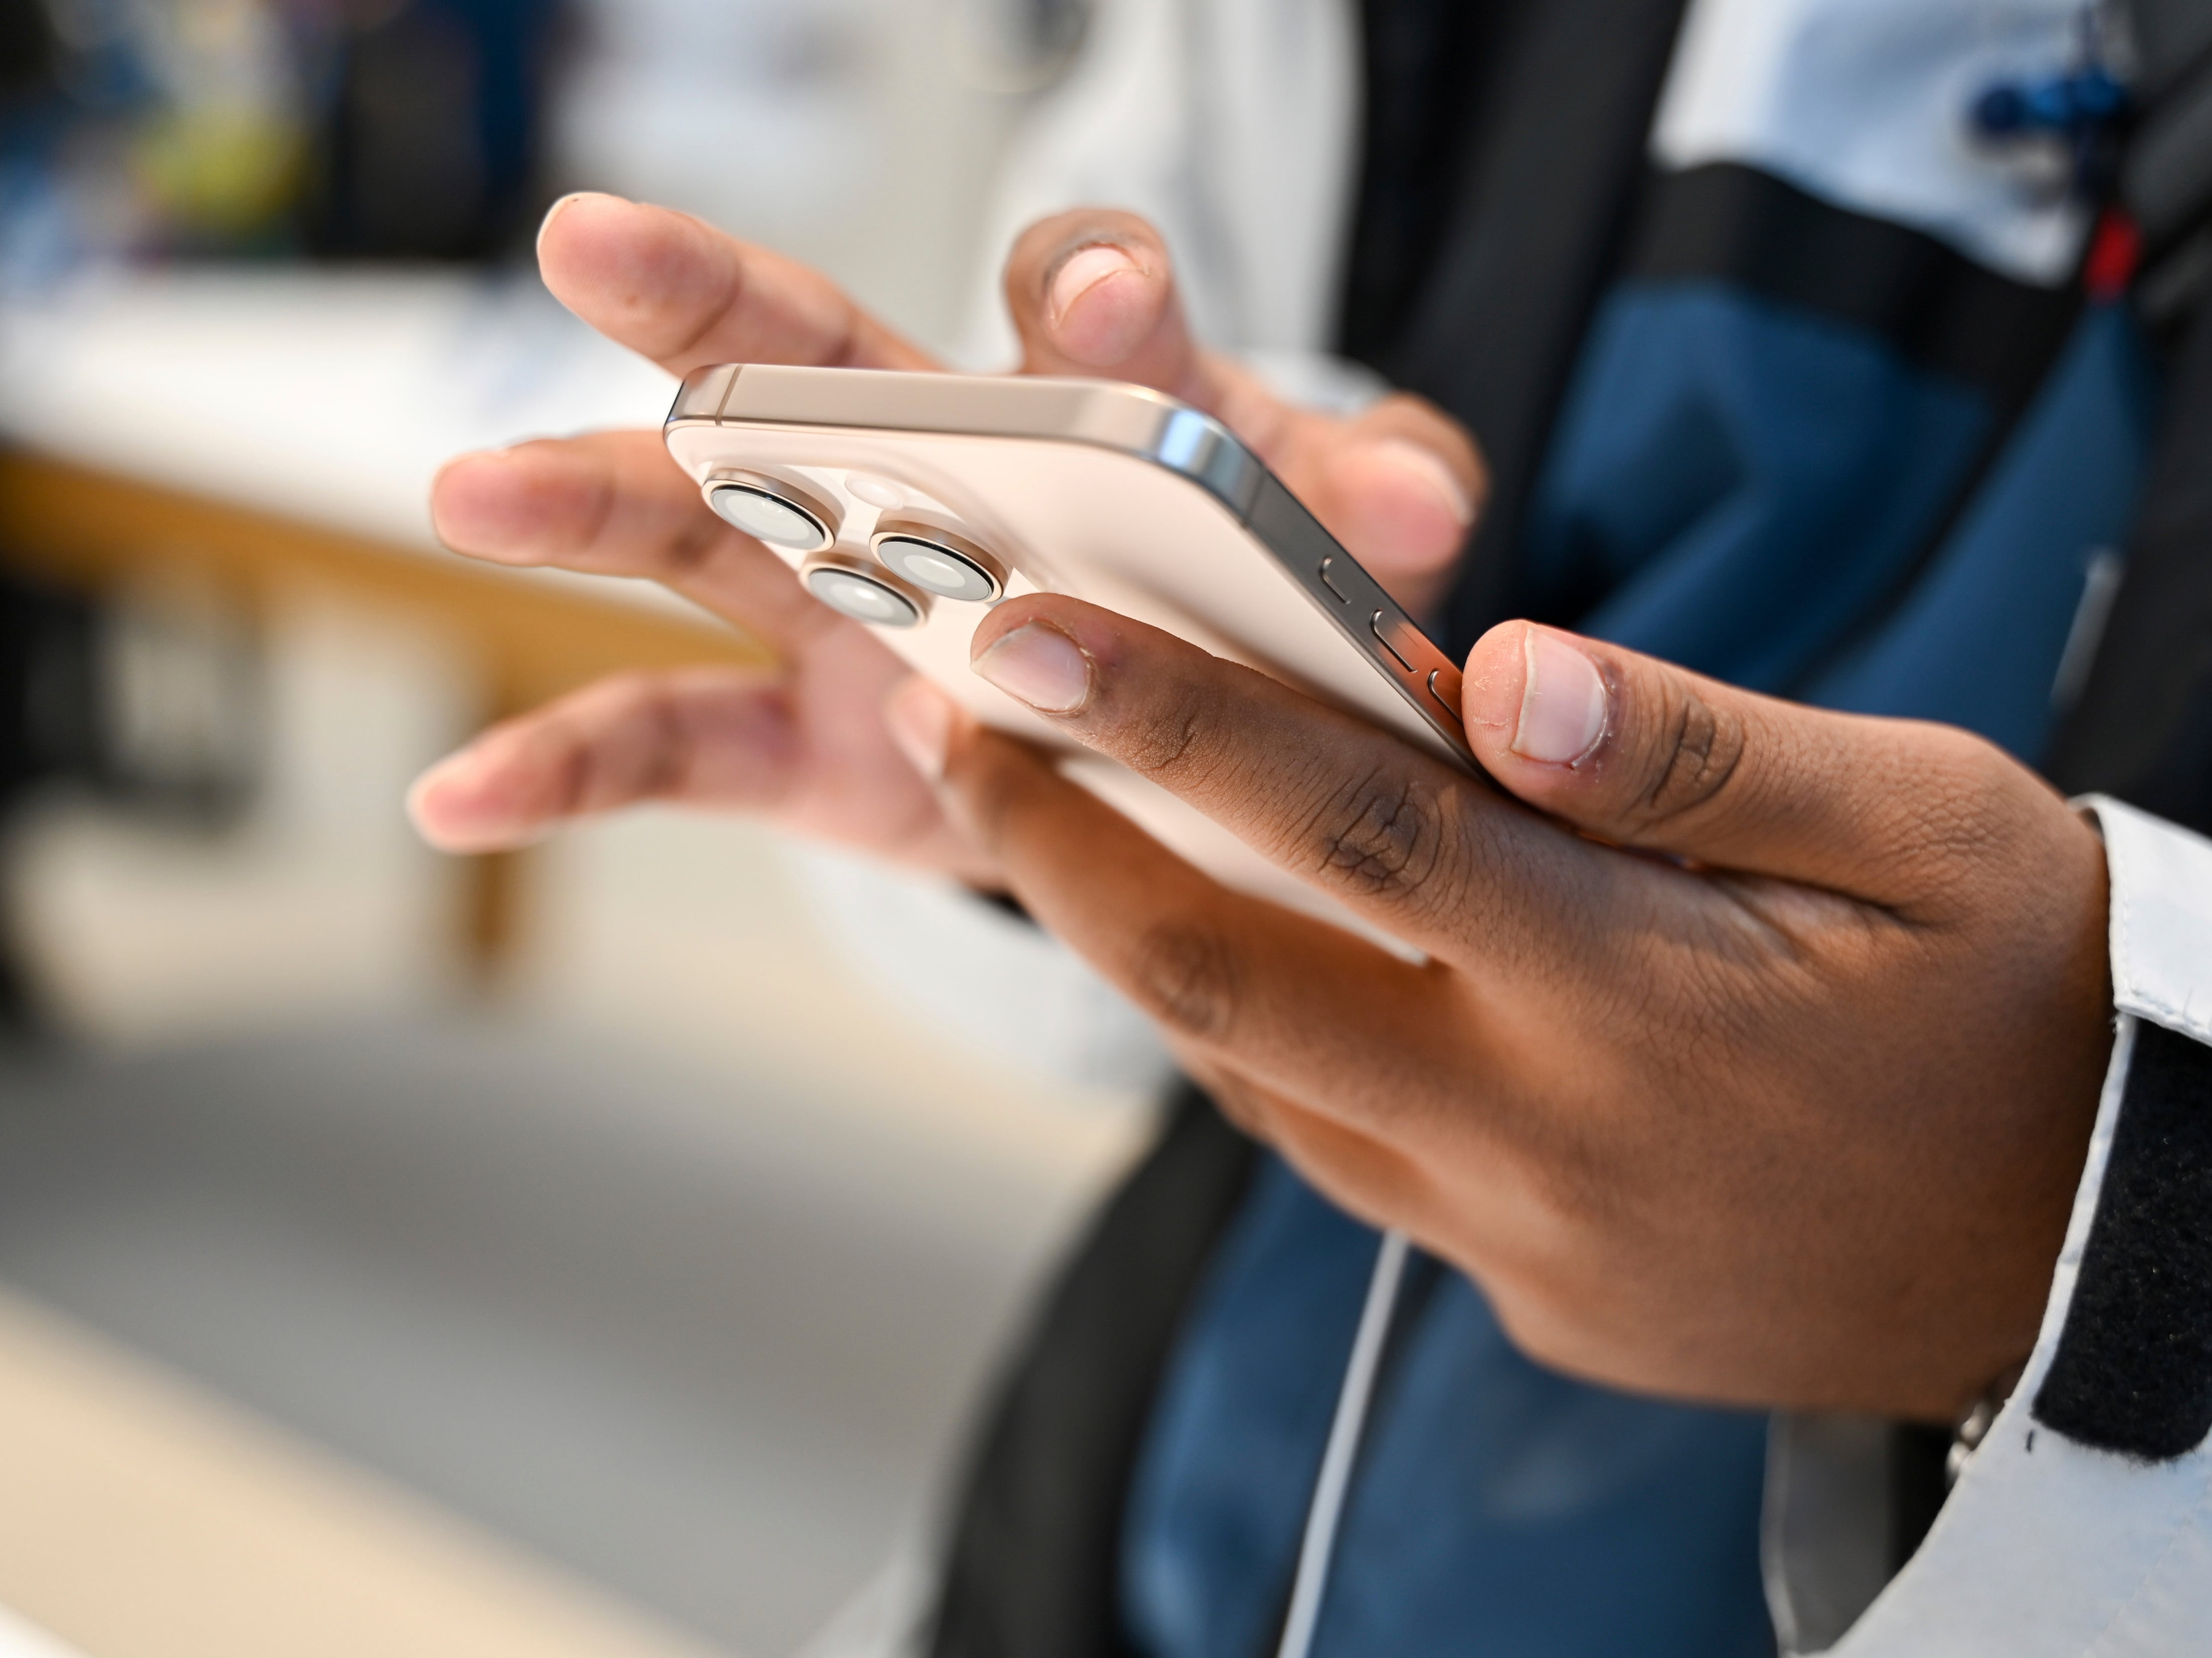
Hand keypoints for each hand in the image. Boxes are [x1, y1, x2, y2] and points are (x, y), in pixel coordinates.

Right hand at [409, 197, 1482, 872]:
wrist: (1200, 747)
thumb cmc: (1267, 601)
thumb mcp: (1342, 546)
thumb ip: (1374, 503)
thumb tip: (1417, 510)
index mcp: (1078, 399)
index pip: (1075, 300)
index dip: (1089, 296)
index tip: (1105, 303)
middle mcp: (928, 471)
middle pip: (813, 363)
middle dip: (716, 306)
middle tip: (596, 242)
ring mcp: (844, 606)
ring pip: (704, 530)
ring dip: (590, 503)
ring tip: (475, 489)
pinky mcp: (807, 742)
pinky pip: (671, 744)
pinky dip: (568, 766)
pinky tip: (458, 798)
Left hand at [881, 600, 2114, 1418]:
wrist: (2109, 1238)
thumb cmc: (2031, 993)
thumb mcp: (1925, 822)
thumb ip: (1699, 752)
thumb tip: (1511, 673)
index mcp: (1648, 992)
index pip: (1363, 826)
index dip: (1179, 720)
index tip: (1030, 635)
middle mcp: (1556, 1137)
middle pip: (1239, 986)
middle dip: (1072, 852)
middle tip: (972, 726)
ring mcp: (1533, 1244)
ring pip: (1271, 1086)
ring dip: (1149, 953)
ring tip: (1068, 820)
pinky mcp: (1540, 1297)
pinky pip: (1355, 1164)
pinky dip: (1277, 1053)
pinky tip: (1245, 960)